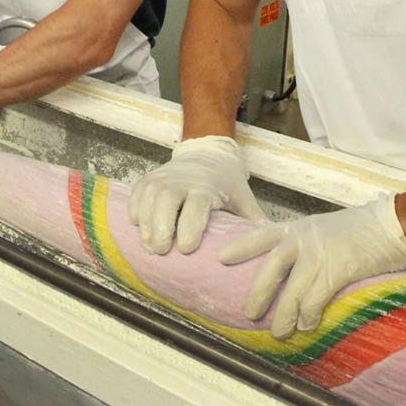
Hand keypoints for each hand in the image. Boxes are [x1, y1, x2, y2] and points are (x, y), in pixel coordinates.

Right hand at [129, 135, 266, 254]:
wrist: (207, 152)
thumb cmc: (227, 183)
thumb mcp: (243, 198)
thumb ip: (253, 223)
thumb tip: (271, 254)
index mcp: (207, 187)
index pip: (196, 205)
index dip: (189, 226)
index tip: (186, 249)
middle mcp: (182, 180)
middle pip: (166, 200)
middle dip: (160, 226)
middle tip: (160, 251)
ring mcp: (163, 178)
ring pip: (148, 198)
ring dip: (145, 223)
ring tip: (148, 247)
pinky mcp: (149, 179)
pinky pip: (137, 194)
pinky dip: (135, 210)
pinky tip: (138, 228)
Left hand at [220, 195, 405, 338]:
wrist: (392, 226)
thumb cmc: (361, 230)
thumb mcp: (324, 229)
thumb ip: (305, 245)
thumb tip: (291, 271)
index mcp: (298, 228)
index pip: (263, 235)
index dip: (242, 246)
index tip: (221, 256)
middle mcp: (304, 238)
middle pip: (271, 268)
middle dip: (259, 293)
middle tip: (249, 314)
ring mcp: (320, 253)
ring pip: (293, 290)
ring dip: (284, 315)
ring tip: (279, 332)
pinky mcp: (337, 268)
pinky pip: (316, 298)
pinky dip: (308, 315)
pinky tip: (306, 325)